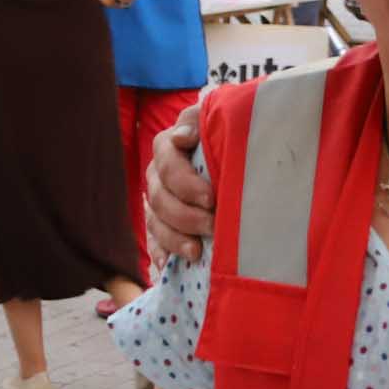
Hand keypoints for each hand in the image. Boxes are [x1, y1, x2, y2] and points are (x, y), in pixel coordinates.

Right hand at [148, 108, 217, 260]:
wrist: (233, 158)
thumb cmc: (226, 137)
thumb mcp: (216, 121)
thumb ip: (198, 122)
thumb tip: (182, 138)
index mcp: (167, 148)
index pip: (167, 166)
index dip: (186, 184)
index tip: (211, 198)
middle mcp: (157, 177)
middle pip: (160, 200)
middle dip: (186, 216)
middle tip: (212, 226)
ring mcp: (157, 204)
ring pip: (156, 225)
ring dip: (175, 239)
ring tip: (196, 251)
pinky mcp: (161, 227)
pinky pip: (155, 245)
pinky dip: (163, 256)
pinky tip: (170, 267)